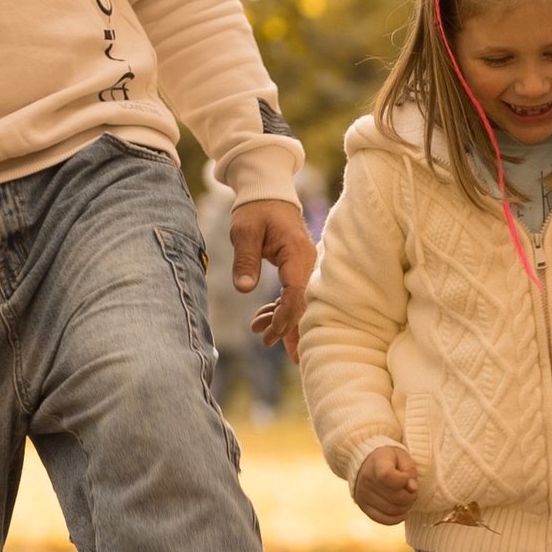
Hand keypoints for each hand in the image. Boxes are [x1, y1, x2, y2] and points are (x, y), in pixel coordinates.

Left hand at [232, 196, 315, 355]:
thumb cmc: (256, 210)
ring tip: (261, 337)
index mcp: (297, 253)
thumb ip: (245, 259)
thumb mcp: (245, 231)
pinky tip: (261, 320)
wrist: (268, 194)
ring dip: (282, 321)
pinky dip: (279, 309)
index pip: (295, 292)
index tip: (271, 336)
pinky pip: (292, 294)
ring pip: (298, 301)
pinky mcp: (296, 269)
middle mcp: (306, 262)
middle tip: (289, 357)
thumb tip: (244, 288)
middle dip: (294, 330)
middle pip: (303, 302)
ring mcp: (303, 266)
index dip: (285, 317)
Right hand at [350, 443, 419, 525]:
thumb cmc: (389, 458)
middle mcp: (367, 480)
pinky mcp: (363, 506)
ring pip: (391, 510)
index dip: (402, 480)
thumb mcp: (402, 456)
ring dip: (405, 508)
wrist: (366, 462)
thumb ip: (410, 470)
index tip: (406, 477)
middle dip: (410, 496)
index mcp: (377, 462)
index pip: (387, 476)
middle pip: (395, 496)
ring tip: (408, 500)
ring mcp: (363, 495)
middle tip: (413, 492)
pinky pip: (382, 519)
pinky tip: (404, 514)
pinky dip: (396, 519)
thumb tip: (412, 489)